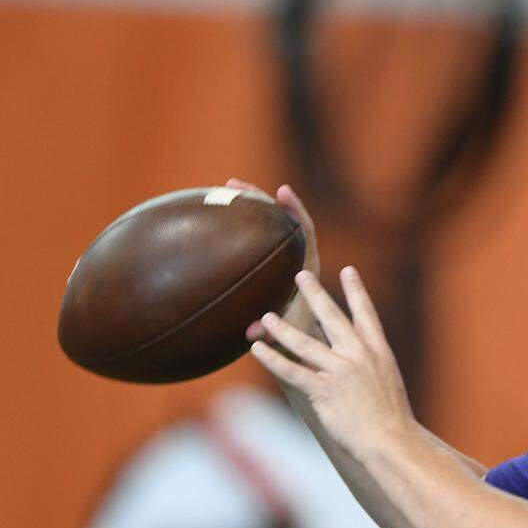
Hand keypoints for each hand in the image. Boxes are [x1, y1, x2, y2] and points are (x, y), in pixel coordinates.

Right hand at [224, 178, 321, 339]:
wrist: (304, 343)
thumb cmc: (300, 337)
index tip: (282, 190)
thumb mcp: (288, 333)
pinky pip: (257, 239)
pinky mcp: (270, 265)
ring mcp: (283, 260)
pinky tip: (218, 215)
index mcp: (309, 268)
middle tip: (234, 184)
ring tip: (223, 190)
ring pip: (268, 225)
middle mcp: (298, 258)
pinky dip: (241, 225)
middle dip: (260, 198)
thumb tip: (252, 331)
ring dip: (249, 205)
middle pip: (282, 218)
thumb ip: (273, 332)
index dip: (295, 209)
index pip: (306, 230)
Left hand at [250, 267, 416, 456]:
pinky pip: (291, 371)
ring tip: (267, 315)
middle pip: (332, 317)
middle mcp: (358, 356)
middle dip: (315, 294)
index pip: (366, 314)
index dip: (356, 291)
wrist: (390, 440)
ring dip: (283, 327)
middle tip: (300, 275)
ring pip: (305, 343)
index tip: (348, 270)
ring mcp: (340, 372)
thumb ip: (368, 364)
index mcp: (378, 352)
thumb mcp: (387, 381)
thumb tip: (351, 354)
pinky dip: (272, 359)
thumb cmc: (391, 417)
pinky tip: (257, 349)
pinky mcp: (324, 391)